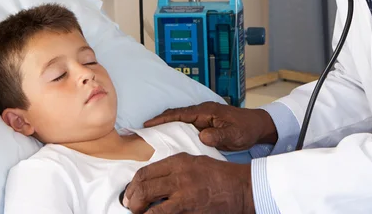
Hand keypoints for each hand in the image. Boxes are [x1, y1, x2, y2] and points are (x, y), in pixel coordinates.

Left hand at [123, 153, 254, 213]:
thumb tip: (153, 180)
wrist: (241, 188)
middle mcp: (179, 177)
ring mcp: (185, 197)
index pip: (145, 173)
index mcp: (179, 162)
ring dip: (141, 213)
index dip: (133, 185)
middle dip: (132, 200)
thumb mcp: (195, 162)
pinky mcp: (190, 212)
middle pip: (144, 189)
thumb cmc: (219, 175)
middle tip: (130, 205)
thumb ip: (174, 169)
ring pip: (151, 208)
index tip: (131, 191)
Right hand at [144, 102, 276, 150]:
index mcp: (206, 111)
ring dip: (164, 125)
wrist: (256, 126)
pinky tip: (167, 139)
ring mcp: (202, 117)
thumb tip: (203, 135)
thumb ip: (218, 134)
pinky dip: (173, 129)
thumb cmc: (245, 129)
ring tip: (148, 135)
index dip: (163, 119)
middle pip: (175, 115)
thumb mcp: (234, 134)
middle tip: (141, 129)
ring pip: (178, 120)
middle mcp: (202, 112)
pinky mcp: (204, 124)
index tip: (148, 124)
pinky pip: (185, 125)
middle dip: (158, 120)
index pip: (180, 113)